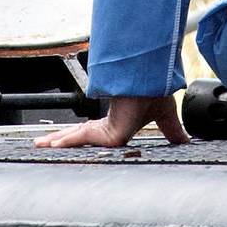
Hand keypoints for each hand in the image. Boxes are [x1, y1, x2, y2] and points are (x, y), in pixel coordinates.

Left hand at [34, 94, 188, 149]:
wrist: (155, 80)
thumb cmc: (157, 90)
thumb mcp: (165, 116)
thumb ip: (172, 131)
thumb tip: (186, 141)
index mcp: (119, 124)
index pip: (95, 134)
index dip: (82, 139)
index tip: (70, 143)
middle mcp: (109, 123)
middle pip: (80, 135)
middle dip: (62, 140)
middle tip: (43, 144)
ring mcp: (105, 125)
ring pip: (76, 137)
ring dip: (58, 140)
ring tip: (40, 145)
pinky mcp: (106, 129)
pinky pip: (82, 137)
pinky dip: (67, 141)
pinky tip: (54, 146)